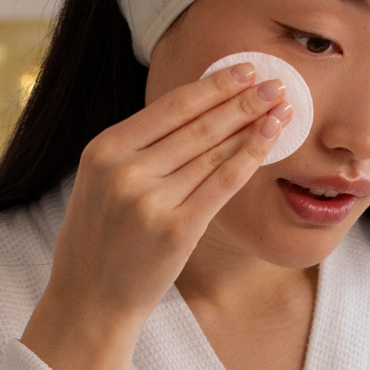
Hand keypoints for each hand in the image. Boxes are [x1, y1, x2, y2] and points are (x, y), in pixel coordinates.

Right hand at [20, 61, 291, 369]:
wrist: (88, 300)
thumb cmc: (100, 240)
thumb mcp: (101, 182)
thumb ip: (137, 150)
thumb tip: (196, 113)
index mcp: (103, 150)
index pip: (169, 107)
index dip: (212, 86)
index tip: (243, 69)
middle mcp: (125, 171)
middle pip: (197, 126)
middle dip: (242, 100)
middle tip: (276, 80)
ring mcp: (150, 201)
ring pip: (213, 152)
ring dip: (253, 124)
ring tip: (281, 106)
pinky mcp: (176, 230)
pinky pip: (222, 185)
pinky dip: (249, 157)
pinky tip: (270, 138)